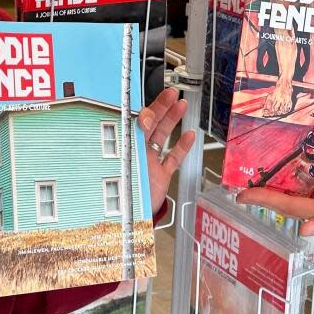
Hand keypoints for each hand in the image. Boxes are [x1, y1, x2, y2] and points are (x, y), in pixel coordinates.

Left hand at [138, 87, 196, 216]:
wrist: (130, 220)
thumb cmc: (124, 190)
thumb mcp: (131, 158)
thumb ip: (138, 135)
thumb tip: (145, 116)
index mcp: (126, 145)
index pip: (137, 121)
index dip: (149, 108)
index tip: (159, 97)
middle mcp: (136, 152)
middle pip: (151, 125)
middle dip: (163, 107)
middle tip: (172, 93)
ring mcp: (149, 163)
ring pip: (162, 137)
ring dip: (172, 121)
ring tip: (182, 105)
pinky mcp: (159, 176)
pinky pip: (172, 158)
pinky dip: (181, 147)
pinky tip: (189, 135)